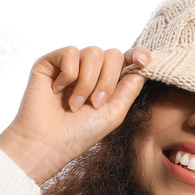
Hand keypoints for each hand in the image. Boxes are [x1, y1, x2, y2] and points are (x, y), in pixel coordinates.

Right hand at [0, 45, 150, 184]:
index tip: (142, 62)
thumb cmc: (80, 132)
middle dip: (107, 81)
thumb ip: (130, 88)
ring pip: (93, 52)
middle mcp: (90, 70)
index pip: (127, 58)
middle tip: (95, 104)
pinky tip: (58, 90)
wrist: (48, 142)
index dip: (138, 54)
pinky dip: (68, 75)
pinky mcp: (51, 62)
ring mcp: (71, 64)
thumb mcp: (114, 112)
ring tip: (75, 104)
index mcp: (108, 81)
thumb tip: (145, 66)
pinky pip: (70, 52)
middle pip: (113, 54)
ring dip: (87, 82)